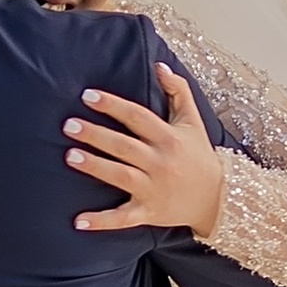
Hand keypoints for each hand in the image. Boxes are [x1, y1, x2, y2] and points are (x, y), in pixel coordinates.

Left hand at [65, 67, 226, 239]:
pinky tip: (78, 221)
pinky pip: (123, 218)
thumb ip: (178, 91)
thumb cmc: (199, 156)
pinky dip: (102, 221)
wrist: (217, 198)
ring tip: (70, 156)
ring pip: (122, 176)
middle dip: (97, 135)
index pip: (138, 117)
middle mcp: (161, 162)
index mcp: (169, 138)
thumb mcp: (193, 121)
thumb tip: (160, 65)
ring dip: (96, 167)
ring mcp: (154, 189)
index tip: (88, 96)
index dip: (113, 105)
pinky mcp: (149, 212)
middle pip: (125, 146)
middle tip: (69, 125)